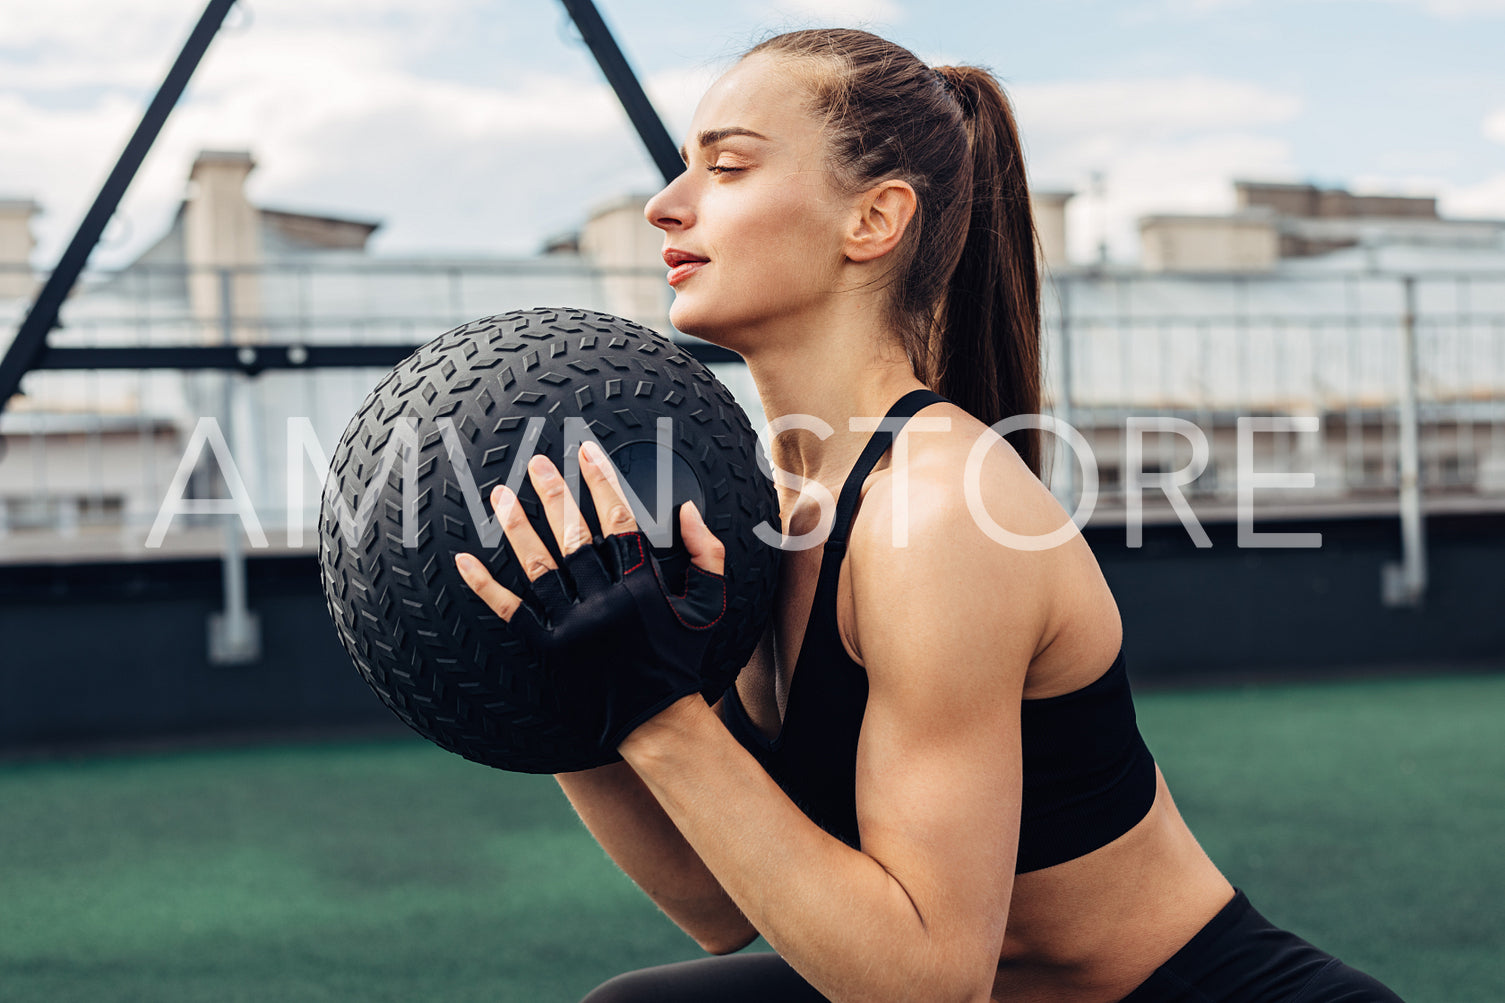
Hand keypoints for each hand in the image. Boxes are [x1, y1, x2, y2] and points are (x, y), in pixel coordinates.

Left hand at [454, 441, 727, 751]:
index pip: (618, 521)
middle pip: (574, 537)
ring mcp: (572, 628)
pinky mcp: (548, 652)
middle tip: (537, 462)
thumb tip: (689, 508)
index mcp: (641, 588)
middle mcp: (604, 604)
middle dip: (555, 494)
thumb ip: (706, 553)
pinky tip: (466, 560)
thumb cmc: (681, 659)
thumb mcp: (708, 606)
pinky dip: (485, 586)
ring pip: (539, 567)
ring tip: (500, 495)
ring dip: (517, 528)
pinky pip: (511, 612)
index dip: (601, 482)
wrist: (657, 722)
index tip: (586, 452)